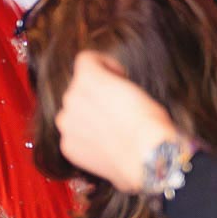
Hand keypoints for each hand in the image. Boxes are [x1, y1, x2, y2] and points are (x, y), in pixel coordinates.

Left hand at [53, 52, 182, 192]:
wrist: (147, 157)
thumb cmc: (149, 122)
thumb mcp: (136, 89)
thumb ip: (112, 84)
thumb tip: (110, 92)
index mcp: (88, 79)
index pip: (86, 60)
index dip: (105, 65)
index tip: (117, 77)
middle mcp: (71, 99)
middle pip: (79, 88)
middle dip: (96, 94)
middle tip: (118, 106)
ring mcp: (67, 125)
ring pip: (74, 113)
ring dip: (88, 115)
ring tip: (112, 128)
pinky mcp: (68, 147)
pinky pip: (74, 135)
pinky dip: (86, 138)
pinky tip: (107, 144)